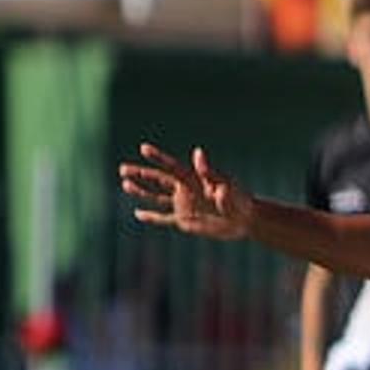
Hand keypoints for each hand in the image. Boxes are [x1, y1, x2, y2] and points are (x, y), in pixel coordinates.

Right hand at [119, 144, 253, 239]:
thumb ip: (211, 173)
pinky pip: (165, 219)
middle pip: (158, 180)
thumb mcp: (227, 185)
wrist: (246, 219)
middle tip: (122, 169)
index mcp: (194, 179)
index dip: (158, 158)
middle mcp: (185, 190)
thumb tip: (200, 155)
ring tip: (124, 184)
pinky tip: (138, 214)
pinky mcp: (186, 221)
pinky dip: (152, 218)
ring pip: (157, 198)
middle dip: (141, 174)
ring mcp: (184, 205)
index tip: (144, 148)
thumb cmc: (240, 200)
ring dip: (141, 192)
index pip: (172, 167)